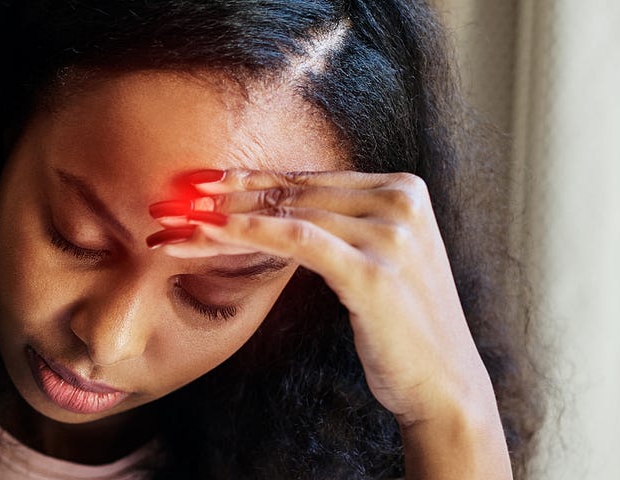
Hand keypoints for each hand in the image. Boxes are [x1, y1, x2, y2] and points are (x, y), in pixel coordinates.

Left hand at [148, 169, 507, 474]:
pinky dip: (247, 233)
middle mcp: (401, 202)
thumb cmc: (402, 328)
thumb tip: (277, 207)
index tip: (205, 183)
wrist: (444, 384)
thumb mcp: (375, 262)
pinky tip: (207, 234)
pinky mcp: (373, 271)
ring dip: (224, 218)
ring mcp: (390, 234)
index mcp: (405, 189)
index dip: (254, 180)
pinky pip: (297, 241)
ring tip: (175, 222)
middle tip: (175, 198)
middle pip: (297, 191)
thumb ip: (341, 227)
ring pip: (289, 214)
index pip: (313, 179)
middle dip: (230, 196)